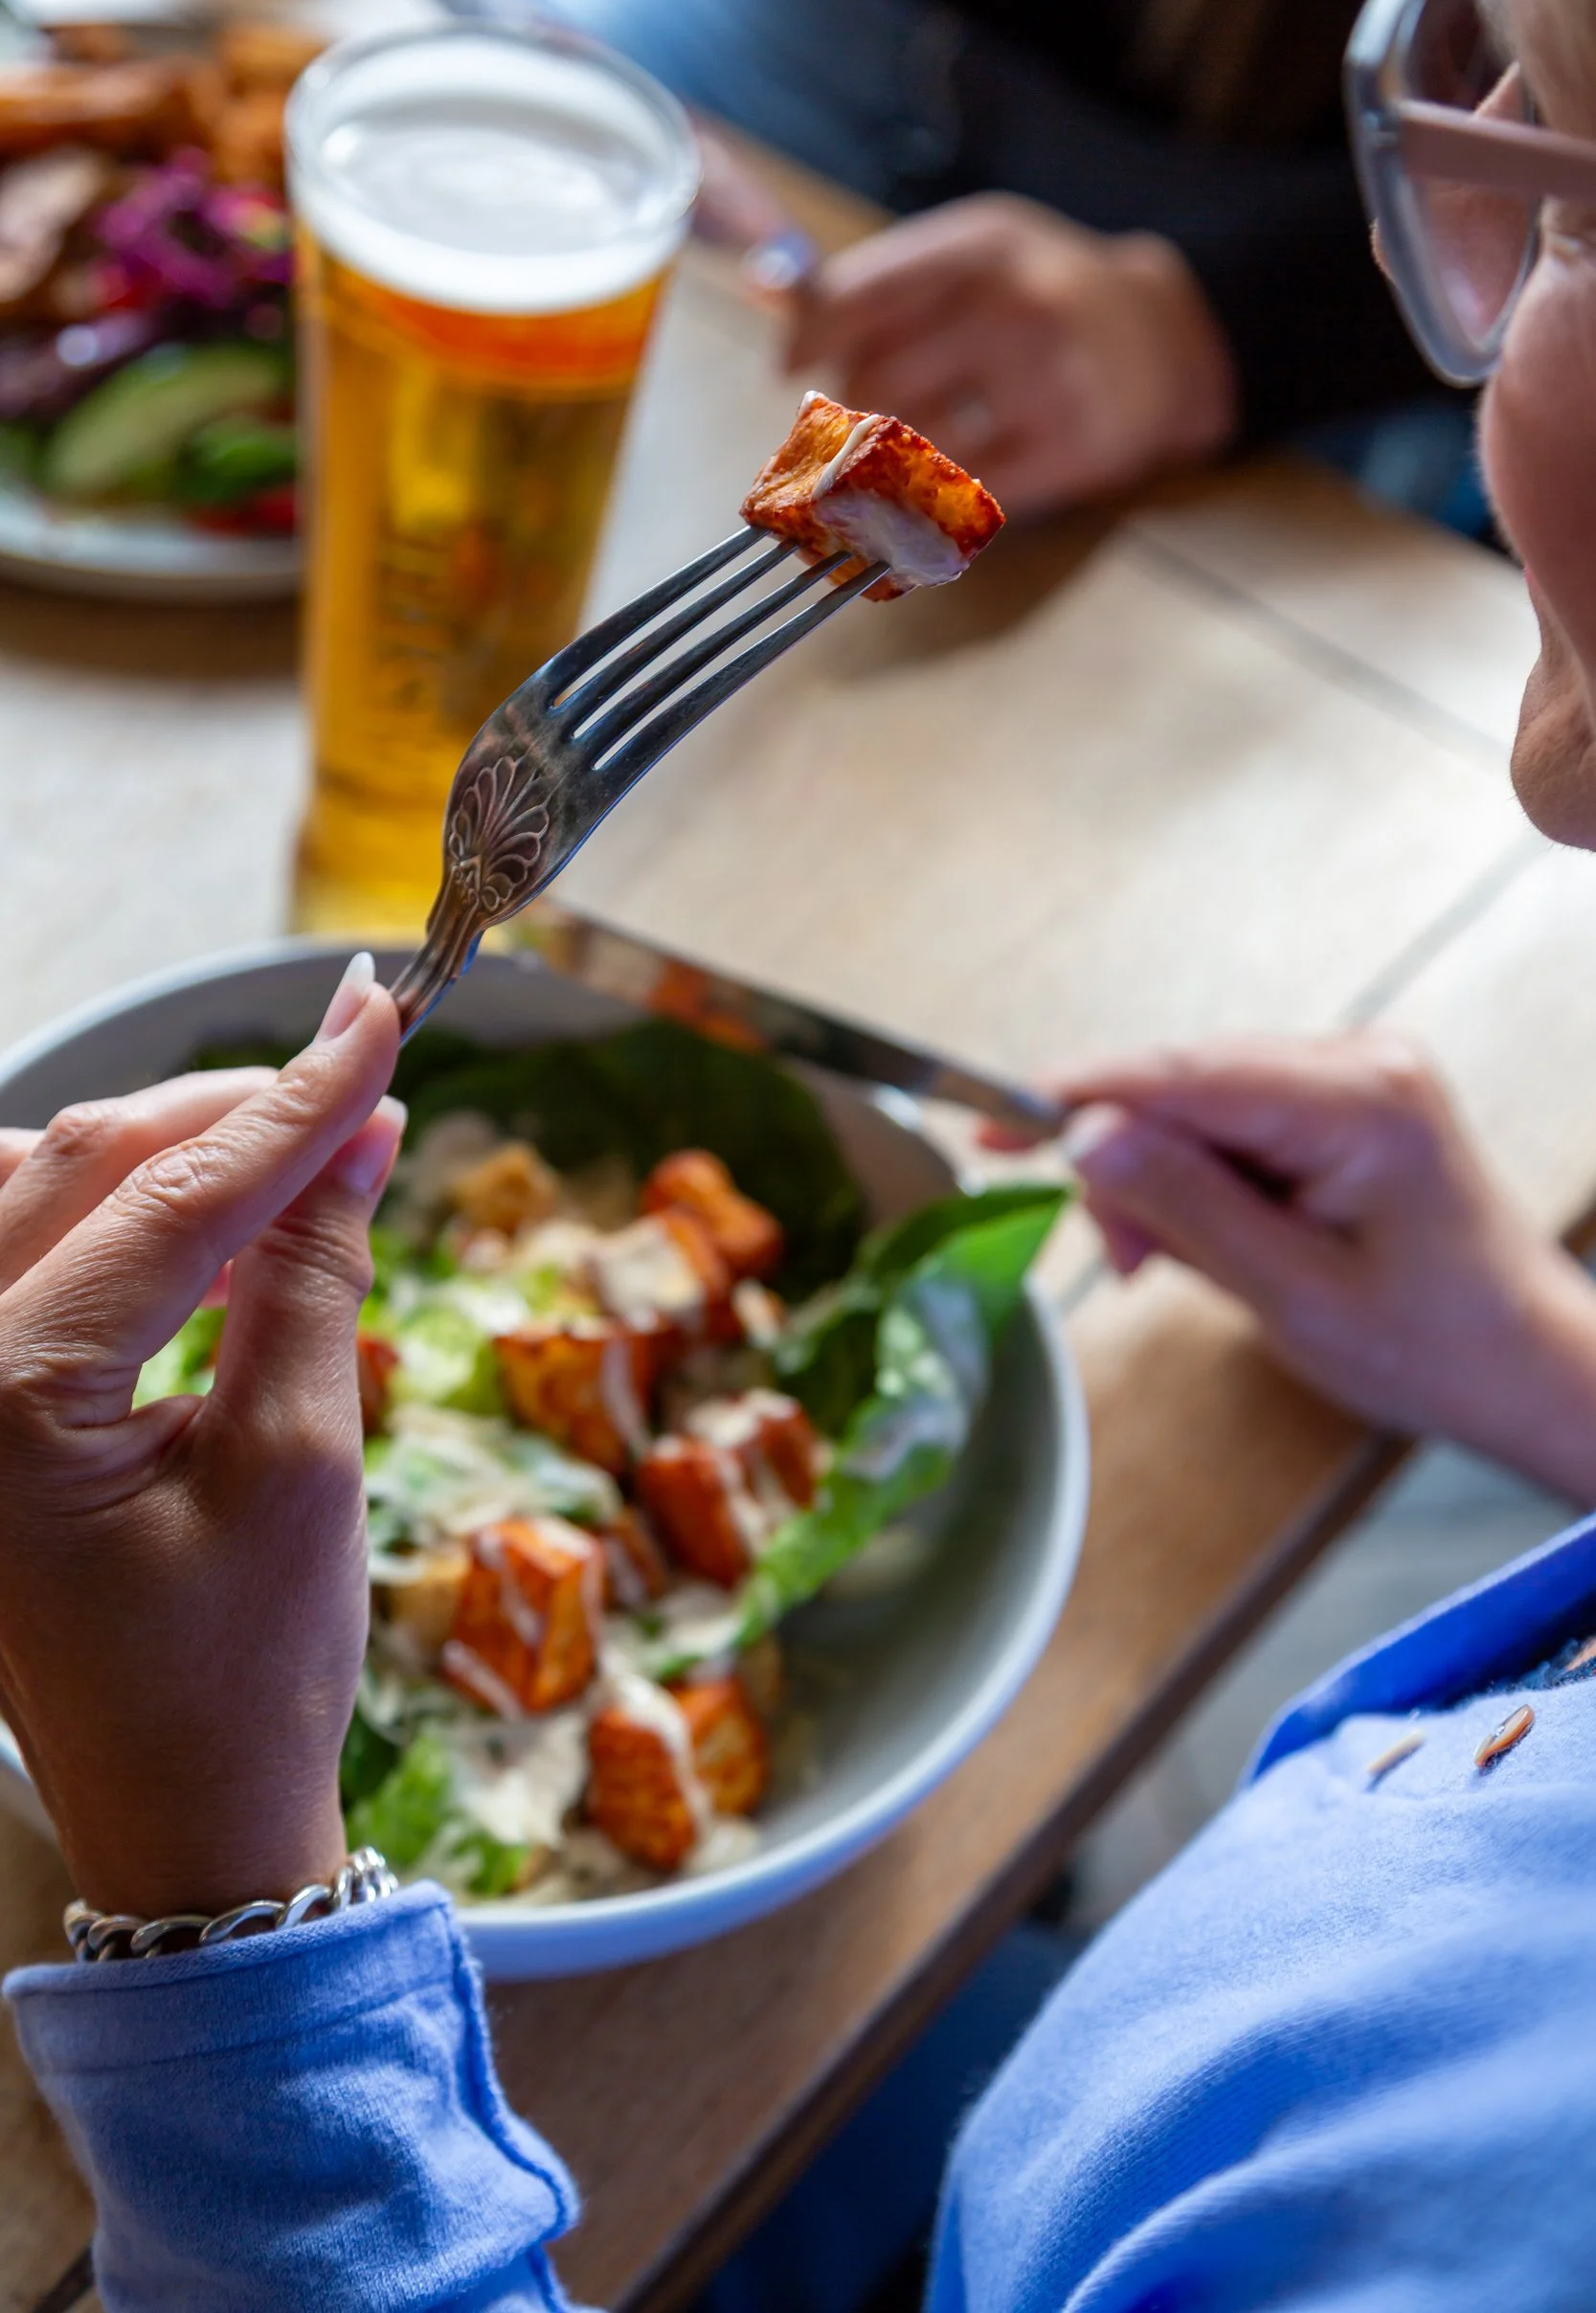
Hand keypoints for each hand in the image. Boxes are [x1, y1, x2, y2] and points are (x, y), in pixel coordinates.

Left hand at [0, 955, 401, 1916]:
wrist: (184, 1822)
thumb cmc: (246, 1673)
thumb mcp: (303, 1463)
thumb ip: (314, 1274)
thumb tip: (355, 1133)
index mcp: (6, 1404)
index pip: (172, 1199)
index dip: (296, 1099)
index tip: (386, 1013)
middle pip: (79, 1164)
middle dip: (230, 1111)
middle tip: (363, 1071)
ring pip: (37, 1191)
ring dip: (165, 1154)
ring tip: (293, 1153)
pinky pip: (20, 1256)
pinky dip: (117, 1217)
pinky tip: (208, 1227)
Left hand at [785, 194, 1237, 517]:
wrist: (1168, 342)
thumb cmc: (1046, 297)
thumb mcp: (971, 257)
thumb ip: (874, 279)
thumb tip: (762, 287)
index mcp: (979, 247)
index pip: (857, 296)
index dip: (806, 342)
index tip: (787, 370)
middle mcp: (1015, 304)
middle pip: (874, 380)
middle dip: (850, 409)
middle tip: (864, 415)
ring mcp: (1048, 379)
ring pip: (910, 444)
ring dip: (883, 463)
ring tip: (900, 453)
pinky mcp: (1071, 449)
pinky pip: (961, 494)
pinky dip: (928, 506)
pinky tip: (927, 496)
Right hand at [1038, 1032, 1595, 1503]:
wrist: (1524, 1364)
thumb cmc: (1434, 1347)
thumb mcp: (1291, 1292)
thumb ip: (1185, 1205)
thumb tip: (1086, 1135)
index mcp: (1363, 1100)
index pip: (1183, 1075)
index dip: (1078, 1096)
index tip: (995, 1123)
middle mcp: (1364, 1059)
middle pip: (1184, 1082)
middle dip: (1128, 1165)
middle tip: (1125, 1258)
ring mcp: (1358, 1071)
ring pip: (1199, 1102)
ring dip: (1163, 1179)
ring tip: (1171, 1263)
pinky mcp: (1344, 1096)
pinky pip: (1234, 1118)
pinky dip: (1200, 1177)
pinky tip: (1208, 1236)